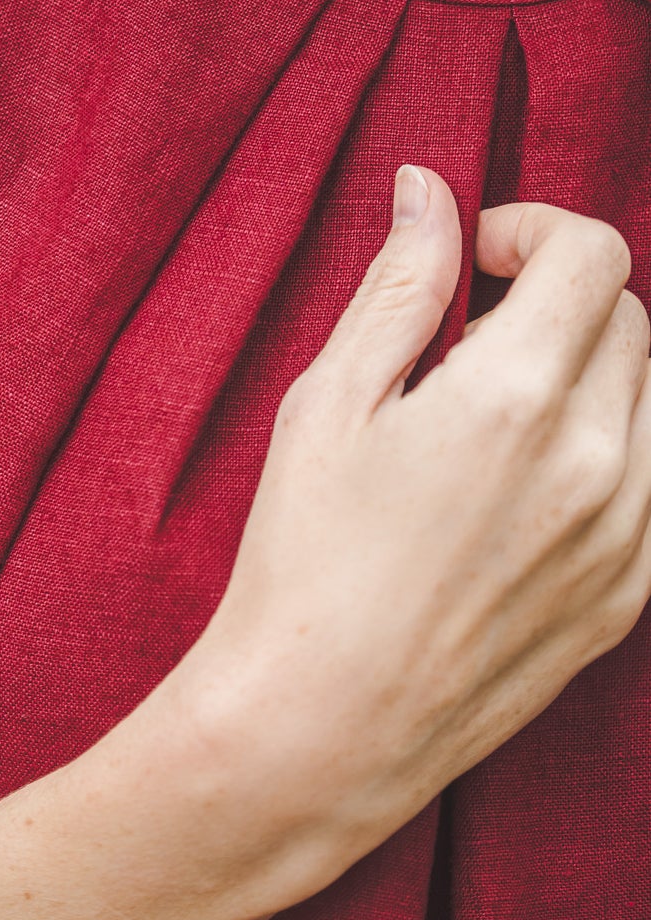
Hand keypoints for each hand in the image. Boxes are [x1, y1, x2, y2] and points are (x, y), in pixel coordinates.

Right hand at [176, 166, 650, 902]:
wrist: (319, 729)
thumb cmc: (302, 562)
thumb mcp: (328, 404)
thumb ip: (398, 286)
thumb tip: (429, 190)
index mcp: (514, 398)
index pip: (594, 254)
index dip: (532, 230)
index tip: (476, 259)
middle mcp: (598, 461)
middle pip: (631, 316)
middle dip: (558, 298)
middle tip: (468, 339)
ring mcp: (630, 535)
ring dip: (588, 374)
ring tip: (492, 419)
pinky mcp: (632, 595)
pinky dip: (608, 452)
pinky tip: (519, 487)